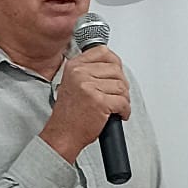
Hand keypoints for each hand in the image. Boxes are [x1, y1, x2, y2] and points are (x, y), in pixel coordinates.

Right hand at [40, 46, 130, 162]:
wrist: (62, 134)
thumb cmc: (68, 114)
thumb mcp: (72, 83)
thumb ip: (88, 71)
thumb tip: (112, 66)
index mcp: (74, 66)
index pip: (102, 52)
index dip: (114, 63)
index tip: (116, 73)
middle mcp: (80, 74)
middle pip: (116, 69)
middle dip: (121, 84)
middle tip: (117, 94)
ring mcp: (89, 87)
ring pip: (121, 86)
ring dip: (124, 99)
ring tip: (116, 106)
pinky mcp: (99, 102)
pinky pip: (123, 102)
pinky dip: (125, 110)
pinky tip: (119, 114)